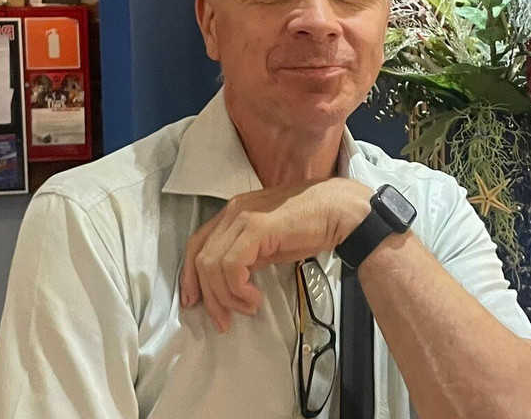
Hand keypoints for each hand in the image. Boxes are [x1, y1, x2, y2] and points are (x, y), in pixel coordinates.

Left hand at [179, 178, 372, 330]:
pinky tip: (254, 297)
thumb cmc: (312, 224)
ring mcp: (244, 217)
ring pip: (212, 265)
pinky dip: (238, 288)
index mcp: (235, 212)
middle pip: (200, 257)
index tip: (195, 301)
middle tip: (223, 319)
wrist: (340, 211)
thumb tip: (232, 279)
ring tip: (249, 307)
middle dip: (208, 295)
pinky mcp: (258, 228)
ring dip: (227, 296)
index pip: (197, 243)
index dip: (190, 275)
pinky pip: (231, 265)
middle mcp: (234, 211)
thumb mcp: (270, 241)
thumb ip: (248, 254)